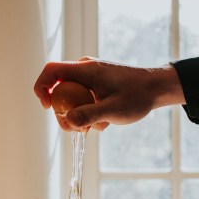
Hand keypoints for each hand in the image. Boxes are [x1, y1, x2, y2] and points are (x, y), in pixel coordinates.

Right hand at [34, 57, 184, 130]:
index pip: (51, 71)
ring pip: (70, 97)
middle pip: (58, 89)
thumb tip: (67, 121)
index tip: (47, 108)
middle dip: (62, 112)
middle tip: (74, 129)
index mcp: (85, 70)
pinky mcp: (96, 85)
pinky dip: (88, 113)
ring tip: (97, 126)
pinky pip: (81, 99)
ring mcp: (90, 78)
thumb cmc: (138, 96)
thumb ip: (90, 115)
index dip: (41, 88)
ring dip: (78, 115)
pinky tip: (104, 121)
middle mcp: (84, 70)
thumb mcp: (114, 110)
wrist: (157, 89)